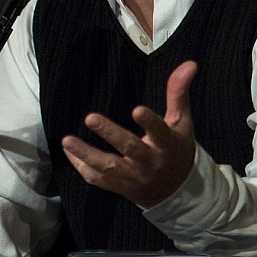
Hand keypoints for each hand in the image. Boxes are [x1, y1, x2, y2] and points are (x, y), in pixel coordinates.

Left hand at [61, 60, 197, 208]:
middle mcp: (150, 162)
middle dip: (110, 134)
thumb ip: (178, 93)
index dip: (149, 122)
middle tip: (90, 117)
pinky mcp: (121, 187)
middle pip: (130, 149)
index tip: (137, 110)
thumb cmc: (176, 149)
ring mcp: (134, 177)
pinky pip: (99, 180)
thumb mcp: (181, 122)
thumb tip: (189, 64)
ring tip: (67, 140)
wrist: (177, 192)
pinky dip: (82, 167)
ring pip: (109, 168)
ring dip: (87, 155)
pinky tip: (69, 152)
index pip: (160, 132)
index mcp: (167, 144)